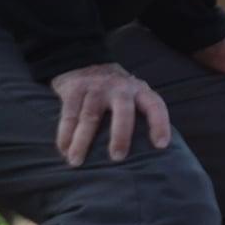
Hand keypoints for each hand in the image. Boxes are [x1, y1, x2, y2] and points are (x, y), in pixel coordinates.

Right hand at [49, 63, 171, 165]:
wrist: (85, 63)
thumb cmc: (117, 92)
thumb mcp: (134, 96)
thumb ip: (141, 116)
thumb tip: (151, 153)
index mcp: (140, 91)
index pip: (155, 107)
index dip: (160, 125)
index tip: (161, 145)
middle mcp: (120, 87)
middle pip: (123, 112)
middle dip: (121, 135)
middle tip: (117, 157)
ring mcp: (96, 87)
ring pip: (89, 116)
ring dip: (81, 141)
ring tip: (76, 161)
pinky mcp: (74, 88)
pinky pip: (69, 114)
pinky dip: (65, 134)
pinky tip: (64, 150)